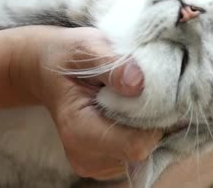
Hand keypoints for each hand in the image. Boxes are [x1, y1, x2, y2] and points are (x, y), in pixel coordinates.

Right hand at [9, 26, 161, 178]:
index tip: (164, 93)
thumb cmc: (68, 56)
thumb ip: (112, 64)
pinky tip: (135, 110)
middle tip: (153, 90)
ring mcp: (97, 165)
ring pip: (148, 154)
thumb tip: (137, 83)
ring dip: (153, 127)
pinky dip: (146, 132)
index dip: (159, 121)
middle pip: (146, 151)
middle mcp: (86, 157)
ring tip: (139, 98)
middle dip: (158, 123)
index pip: (135, 146)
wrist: (48, 70)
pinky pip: (142, 154)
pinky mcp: (108, 164)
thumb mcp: (87, 46)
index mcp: (79, 130)